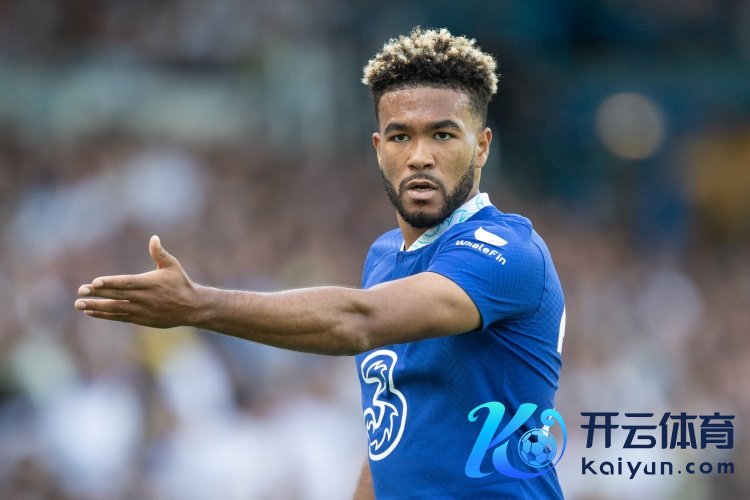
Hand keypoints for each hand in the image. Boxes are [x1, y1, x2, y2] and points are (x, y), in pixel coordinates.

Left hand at [74, 235, 200, 327]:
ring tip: (79, 304)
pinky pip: (119, 317)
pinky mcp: (140, 319)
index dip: (110, 283)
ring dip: (96, 307)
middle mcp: (144, 298)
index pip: (127, 282)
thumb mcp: (173, 266)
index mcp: (151, 283)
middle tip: (80, 291)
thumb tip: (153, 238)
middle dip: (97, 294)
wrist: (191, 308)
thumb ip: (160, 253)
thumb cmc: (180, 283)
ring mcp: (142, 310)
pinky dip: (104, 315)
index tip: (95, 282)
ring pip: (115, 308)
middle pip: (117, 295)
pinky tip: (90, 312)